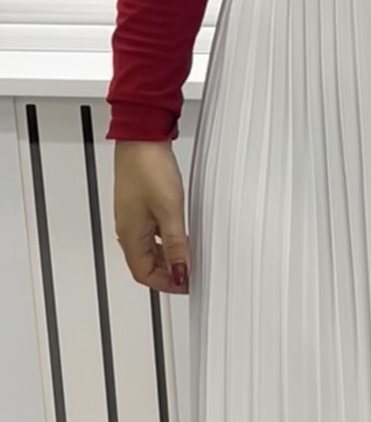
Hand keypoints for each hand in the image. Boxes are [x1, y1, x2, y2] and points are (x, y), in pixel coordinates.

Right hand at [113, 140, 190, 293]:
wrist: (141, 136)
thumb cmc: (148, 166)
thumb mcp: (170, 211)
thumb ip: (176, 244)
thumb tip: (181, 271)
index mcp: (129, 235)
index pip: (144, 275)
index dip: (167, 284)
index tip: (187, 284)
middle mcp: (127, 229)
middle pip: (145, 265)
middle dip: (168, 275)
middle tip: (191, 275)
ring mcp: (132, 217)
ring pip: (149, 251)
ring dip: (168, 258)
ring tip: (189, 258)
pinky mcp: (139, 206)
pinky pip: (151, 235)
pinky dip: (166, 242)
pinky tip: (180, 237)